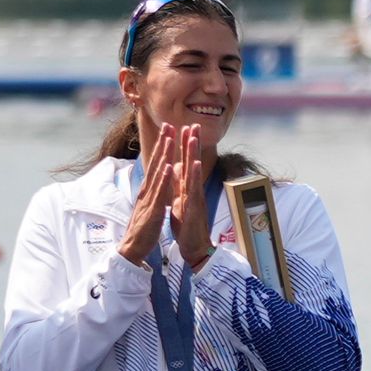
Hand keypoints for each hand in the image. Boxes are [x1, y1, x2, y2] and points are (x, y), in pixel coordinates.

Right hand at [117, 129, 182, 265]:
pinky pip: (159, 193)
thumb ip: (153, 192)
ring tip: (169, 139)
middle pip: (155, 163)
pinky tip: (169, 167)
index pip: (156, 165)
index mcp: (148, 190)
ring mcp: (148, 200)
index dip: (162, 148)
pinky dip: (164, 179)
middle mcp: (146, 191)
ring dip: (163, 156)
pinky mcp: (152, 211)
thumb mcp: (150, 205)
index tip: (168, 131)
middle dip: (162, 144)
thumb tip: (157, 180)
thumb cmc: (143, 228)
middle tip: (168, 125)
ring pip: (157, 174)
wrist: (133, 249)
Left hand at [151, 127, 215, 271]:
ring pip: (193, 172)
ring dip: (192, 154)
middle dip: (191, 142)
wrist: (194, 247)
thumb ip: (178, 185)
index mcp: (187, 188)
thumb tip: (174, 169)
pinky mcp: (194, 208)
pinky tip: (192, 164)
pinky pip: (192, 190)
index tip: (184, 127)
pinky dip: (193, 176)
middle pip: (191, 162)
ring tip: (192, 137)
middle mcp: (193, 190)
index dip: (184, 146)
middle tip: (192, 123)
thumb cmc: (187, 226)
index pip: (185, 162)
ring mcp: (195, 198)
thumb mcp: (180, 202)